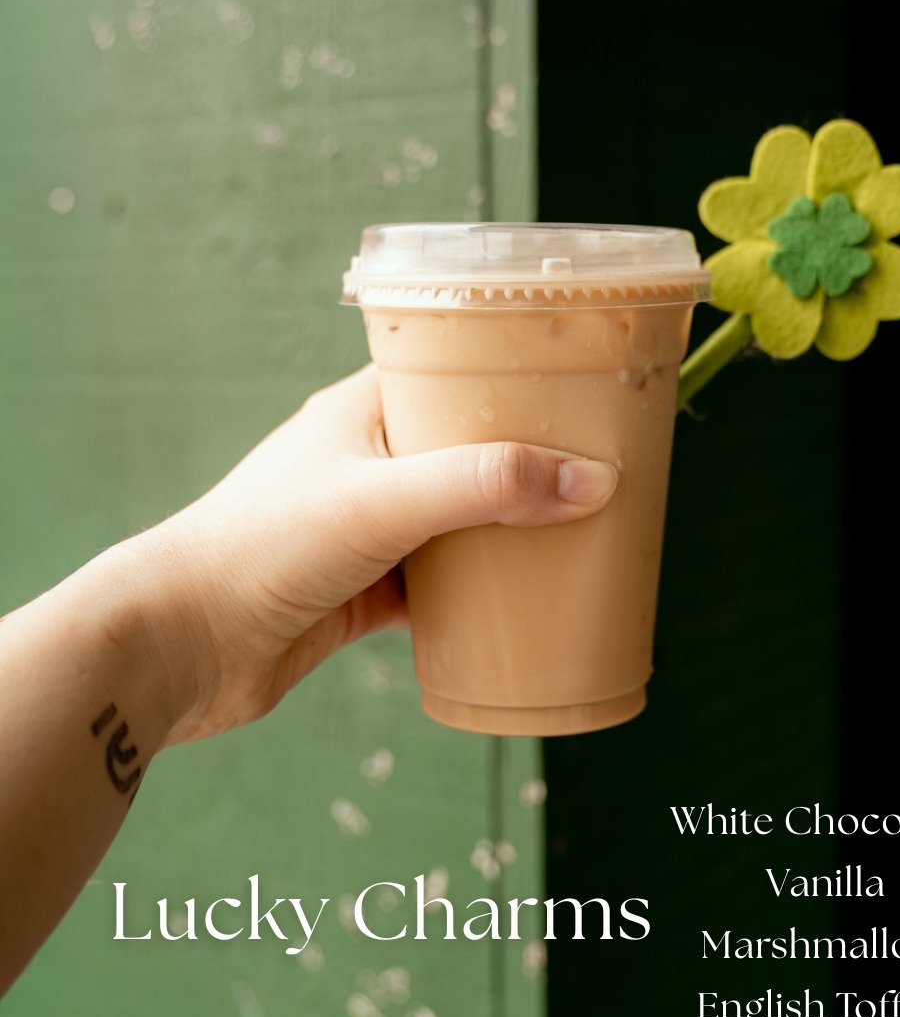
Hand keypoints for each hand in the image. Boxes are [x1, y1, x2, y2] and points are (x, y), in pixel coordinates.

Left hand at [134, 365, 618, 745]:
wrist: (179, 645)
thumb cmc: (261, 547)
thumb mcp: (383, 501)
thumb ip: (485, 486)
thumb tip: (591, 482)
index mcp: (362, 412)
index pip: (450, 370)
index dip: (515, 373)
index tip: (583, 384)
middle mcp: (367, 463)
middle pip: (467, 450)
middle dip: (529, 461)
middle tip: (602, 466)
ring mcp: (366, 529)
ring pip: (459, 521)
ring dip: (509, 531)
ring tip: (582, 533)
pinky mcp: (365, 591)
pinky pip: (440, 584)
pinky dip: (481, 593)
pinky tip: (527, 603)